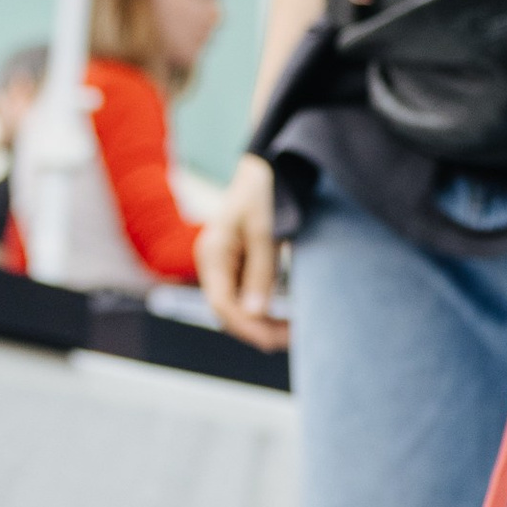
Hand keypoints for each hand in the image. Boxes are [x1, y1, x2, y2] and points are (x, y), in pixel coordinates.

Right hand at [197, 154, 289, 352]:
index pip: (222, 304)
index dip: (248, 327)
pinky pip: (246, 295)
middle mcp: (212, 262)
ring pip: (237, 307)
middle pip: (228, 311)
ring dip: (262, 323)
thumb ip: (260, 271)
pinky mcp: (237, 264)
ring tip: (293, 333)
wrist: (266, 167)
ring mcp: (223, 264)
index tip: (278, 340)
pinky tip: (285, 317)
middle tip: (294, 338)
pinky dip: (264, 309)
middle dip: (258, 329)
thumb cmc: (264, 192)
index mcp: (212, 253)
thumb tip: (255, 314)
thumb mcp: (265, 230)